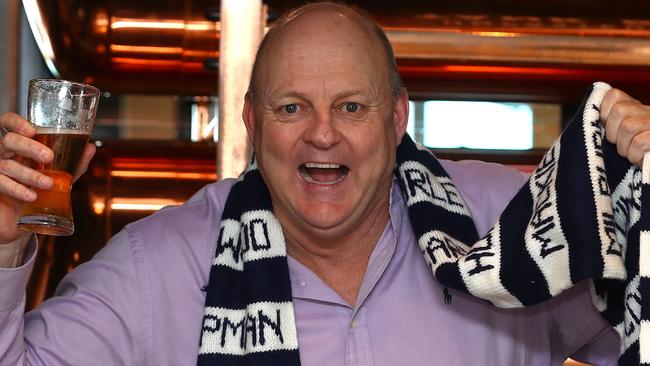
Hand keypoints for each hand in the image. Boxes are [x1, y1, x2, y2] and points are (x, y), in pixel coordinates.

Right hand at [0, 112, 95, 243]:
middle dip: (29, 147)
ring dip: (30, 174)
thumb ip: (74, 162)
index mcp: (19, 146)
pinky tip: (32, 195)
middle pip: (9, 140)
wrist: (23, 220)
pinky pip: (2, 183)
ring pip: (8, 164)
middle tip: (48, 157)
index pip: (8, 123)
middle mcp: (4, 154)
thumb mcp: (60, 176)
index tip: (32, 130)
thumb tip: (90, 147)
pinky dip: (18, 189)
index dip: (16, 122)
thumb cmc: (39, 191)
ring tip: (48, 184)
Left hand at [600, 88, 649, 165]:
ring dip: (624, 146)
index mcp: (637, 108)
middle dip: (613, 132)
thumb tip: (589, 119)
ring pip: (628, 126)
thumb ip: (610, 123)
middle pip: (619, 110)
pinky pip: (640, 142)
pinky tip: (639, 159)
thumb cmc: (637, 154)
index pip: (613, 95)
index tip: (606, 127)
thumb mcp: (621, 135)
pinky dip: (635, 155)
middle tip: (619, 145)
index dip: (604, 112)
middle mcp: (648, 112)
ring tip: (630, 153)